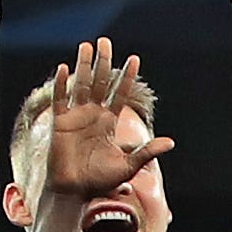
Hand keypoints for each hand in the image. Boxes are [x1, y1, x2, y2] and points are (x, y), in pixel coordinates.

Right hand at [35, 38, 169, 202]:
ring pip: (81, 85)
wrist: (75, 191)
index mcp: (109, 122)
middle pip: (99, 82)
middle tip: (105, 41)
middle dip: (103, 62)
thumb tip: (171, 142)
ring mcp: (76, 116)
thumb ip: (146, 152)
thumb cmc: (100, 181)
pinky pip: (60, 99)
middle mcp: (93, 115)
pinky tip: (65, 68)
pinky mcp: (60, 122)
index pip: (119, 93)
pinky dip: (62, 84)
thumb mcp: (128, 166)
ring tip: (87, 45)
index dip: (126, 77)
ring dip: (84, 65)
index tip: (134, 59)